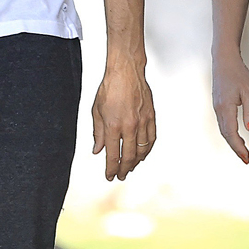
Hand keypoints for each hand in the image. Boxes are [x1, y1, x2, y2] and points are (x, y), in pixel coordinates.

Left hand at [92, 59, 155, 180]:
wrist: (126, 72)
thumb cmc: (110, 88)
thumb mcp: (96, 111)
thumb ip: (97, 133)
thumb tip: (97, 150)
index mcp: (113, 126)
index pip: (112, 155)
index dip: (111, 169)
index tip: (110, 176)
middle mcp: (129, 126)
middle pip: (128, 156)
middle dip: (124, 169)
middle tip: (121, 176)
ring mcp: (142, 122)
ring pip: (142, 150)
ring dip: (136, 162)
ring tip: (131, 167)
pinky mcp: (151, 117)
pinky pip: (151, 139)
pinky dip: (147, 149)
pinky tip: (143, 154)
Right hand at [212, 50, 248, 163]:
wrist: (224, 59)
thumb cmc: (236, 72)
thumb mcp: (248, 92)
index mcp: (225, 108)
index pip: (232, 134)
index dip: (239, 148)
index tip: (246, 157)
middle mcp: (218, 109)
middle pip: (226, 134)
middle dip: (236, 148)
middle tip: (245, 158)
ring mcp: (217, 106)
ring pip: (223, 129)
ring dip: (232, 141)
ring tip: (242, 150)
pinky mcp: (218, 104)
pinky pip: (222, 122)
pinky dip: (229, 132)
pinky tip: (235, 135)